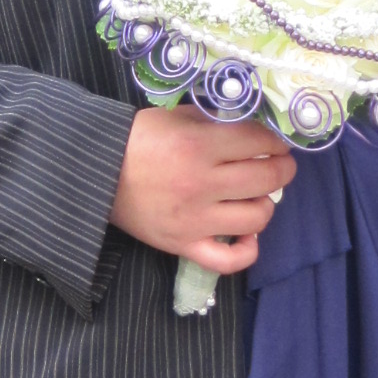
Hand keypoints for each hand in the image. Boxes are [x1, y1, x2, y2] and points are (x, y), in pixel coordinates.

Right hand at [110, 108, 295, 275]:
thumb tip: (252, 129)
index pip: (259, 143)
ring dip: (266, 204)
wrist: (95, 171)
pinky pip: (228, 260)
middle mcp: (201, 184)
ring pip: (256, 218)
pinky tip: (247, 236)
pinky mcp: (183, 245)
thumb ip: (214, 122)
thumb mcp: (176, 117)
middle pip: (265, 179)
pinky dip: (246, 251)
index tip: (276, 143)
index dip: (275, 141)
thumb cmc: (136, 139)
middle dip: (282, 169)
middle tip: (280, 165)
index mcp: (199, 146)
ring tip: (257, 196)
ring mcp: (194, 219)